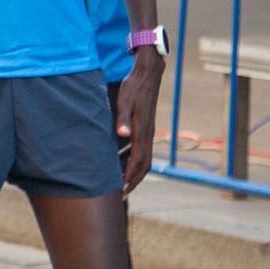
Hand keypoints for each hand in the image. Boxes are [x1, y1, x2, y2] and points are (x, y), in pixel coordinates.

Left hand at [115, 50, 164, 193]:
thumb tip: (122, 134)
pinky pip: (142, 150)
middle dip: (133, 181)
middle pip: (144, 165)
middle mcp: (148, 134)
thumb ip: (122, 118)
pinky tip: (121, 162)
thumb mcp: (124, 100)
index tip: (121, 190)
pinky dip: (133, 161)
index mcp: (143, 131)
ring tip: (121, 184)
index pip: (138, 161)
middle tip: (120, 195)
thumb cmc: (133, 87)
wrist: (148, 73)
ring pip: (145, 159)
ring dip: (134, 173)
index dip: (130, 176)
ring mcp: (149, 131)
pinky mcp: (146, 127)